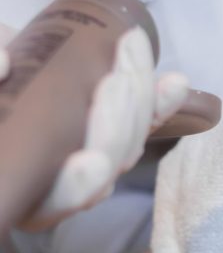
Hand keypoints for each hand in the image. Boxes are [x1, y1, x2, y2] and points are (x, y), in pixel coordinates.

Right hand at [0, 25, 188, 228]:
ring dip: (140, 99)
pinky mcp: (121, 132)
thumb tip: (1, 65)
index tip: (90, 162)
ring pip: (130, 143)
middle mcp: (61, 185)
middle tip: (116, 79)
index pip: (55, 199)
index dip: (76, 186)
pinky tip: (176, 82)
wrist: (3, 70)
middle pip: (104, 166)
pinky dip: (163, 101)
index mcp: (22, 186)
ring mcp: (96, 160)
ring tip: (132, 52)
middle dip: (117, 122)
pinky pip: (148, 122)